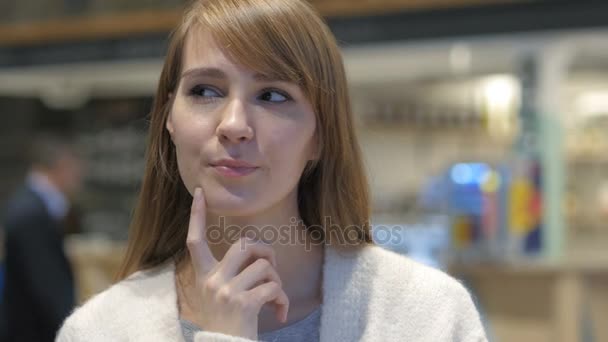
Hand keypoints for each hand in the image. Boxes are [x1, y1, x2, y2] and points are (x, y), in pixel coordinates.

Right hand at [186, 187, 288, 339]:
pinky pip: (274, 288)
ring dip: (276, 281)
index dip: (196, 216)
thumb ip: (230, 274)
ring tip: (273, 299)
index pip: (195, 241)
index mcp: (204, 278)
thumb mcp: (220, 296)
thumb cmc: (228, 325)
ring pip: (264, 266)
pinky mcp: (244, 303)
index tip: (200, 194)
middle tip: (271, 267)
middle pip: (243, 244)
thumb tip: (259, 254)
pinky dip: (282, 301)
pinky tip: (278, 313)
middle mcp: (212, 281)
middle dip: (265, 251)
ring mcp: (226, 292)